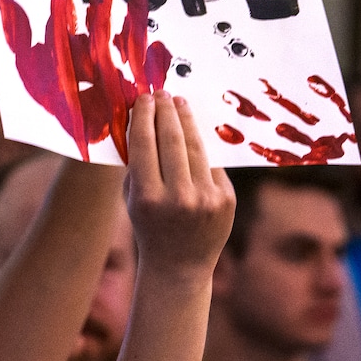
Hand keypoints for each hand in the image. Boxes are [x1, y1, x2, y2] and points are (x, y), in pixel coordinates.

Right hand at [125, 91, 234, 284]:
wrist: (179, 267)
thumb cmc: (149, 226)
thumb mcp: (133, 199)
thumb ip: (137, 165)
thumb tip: (143, 120)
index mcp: (147, 198)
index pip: (144, 144)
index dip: (144, 116)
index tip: (143, 98)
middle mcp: (179, 198)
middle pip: (172, 140)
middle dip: (166, 111)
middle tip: (162, 94)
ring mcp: (206, 199)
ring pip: (195, 147)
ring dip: (186, 121)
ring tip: (179, 104)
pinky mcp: (226, 199)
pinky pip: (211, 164)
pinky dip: (200, 147)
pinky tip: (193, 131)